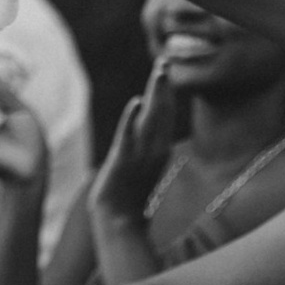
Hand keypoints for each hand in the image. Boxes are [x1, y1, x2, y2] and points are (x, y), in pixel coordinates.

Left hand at [93, 69, 180, 223]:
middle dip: (162, 88)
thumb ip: (149, 149)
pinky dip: (131, 121)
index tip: (165, 69)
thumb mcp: (143, 168)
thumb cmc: (130, 197)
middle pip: (161, 113)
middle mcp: (153, 150)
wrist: (119, 222)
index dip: (165, 93)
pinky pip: (127, 138)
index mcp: (158, 150)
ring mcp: (139, 156)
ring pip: (149, 120)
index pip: (165, 116)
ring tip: (159, 74)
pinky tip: (134, 104)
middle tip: (164, 62)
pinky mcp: (122, 163)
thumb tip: (149, 132)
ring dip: (154, 96)